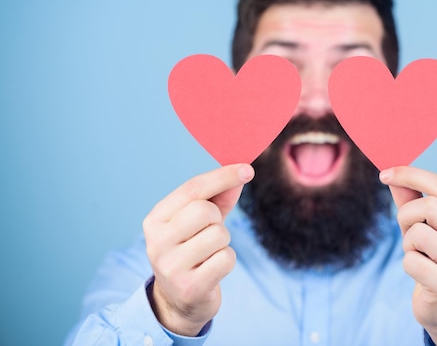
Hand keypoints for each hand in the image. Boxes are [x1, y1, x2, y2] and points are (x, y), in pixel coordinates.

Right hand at [142, 164, 254, 335]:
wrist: (178, 301)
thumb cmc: (192, 250)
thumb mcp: (200, 221)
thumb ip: (219, 196)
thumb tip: (242, 172)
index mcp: (155, 220)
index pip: (191, 189)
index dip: (222, 176)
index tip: (247, 169)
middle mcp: (157, 242)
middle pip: (205, 210)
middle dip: (217, 219)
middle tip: (208, 233)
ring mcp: (171, 266)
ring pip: (218, 234)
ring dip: (222, 243)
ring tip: (208, 254)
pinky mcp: (189, 287)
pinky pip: (226, 258)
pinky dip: (227, 261)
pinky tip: (212, 270)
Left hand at [379, 166, 436, 345]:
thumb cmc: (434, 260)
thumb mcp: (424, 227)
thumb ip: (410, 200)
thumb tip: (392, 175)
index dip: (410, 175)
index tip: (385, 174)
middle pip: (430, 205)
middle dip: (407, 215)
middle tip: (406, 231)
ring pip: (418, 233)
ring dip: (407, 243)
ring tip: (418, 255)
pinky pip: (411, 261)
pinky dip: (408, 264)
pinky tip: (420, 273)